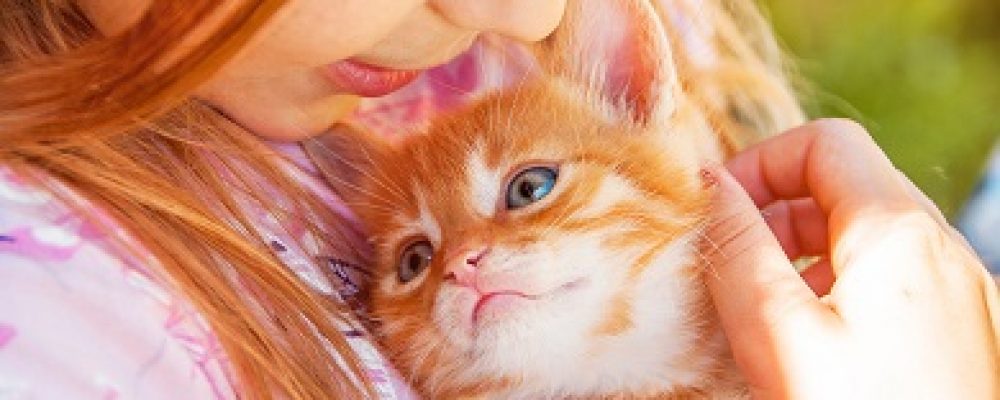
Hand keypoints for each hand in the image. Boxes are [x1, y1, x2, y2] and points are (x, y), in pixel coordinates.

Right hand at [701, 119, 999, 398]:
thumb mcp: (776, 331)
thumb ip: (738, 247)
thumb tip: (709, 185)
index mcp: (897, 232)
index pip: (822, 144)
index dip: (759, 164)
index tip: (716, 212)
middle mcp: (939, 249)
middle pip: (846, 184)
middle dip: (776, 209)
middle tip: (727, 262)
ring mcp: (957, 289)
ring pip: (868, 232)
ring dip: (804, 249)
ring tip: (762, 304)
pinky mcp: (959, 328)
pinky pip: (891, 276)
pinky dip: (839, 283)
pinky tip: (810, 336)